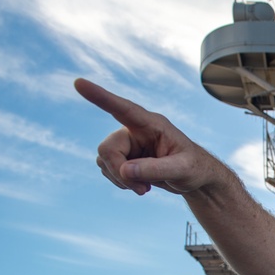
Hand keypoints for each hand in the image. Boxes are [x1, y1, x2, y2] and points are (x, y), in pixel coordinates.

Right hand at [74, 78, 221, 196]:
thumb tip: (125, 170)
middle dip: (119, 172)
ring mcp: (127, 144)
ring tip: (145, 189)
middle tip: (143, 190)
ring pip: (103, 160)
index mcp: (151, 124)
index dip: (100, 97)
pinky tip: (139, 185)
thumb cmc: (194, 168)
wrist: (195, 178)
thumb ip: (156, 169)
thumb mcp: (182, 170)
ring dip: (120, 179)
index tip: (79, 83)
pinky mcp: (123, 157)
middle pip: (107, 148)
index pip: (123, 109)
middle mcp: (135, 130)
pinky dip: (119, 182)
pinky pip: (106, 169)